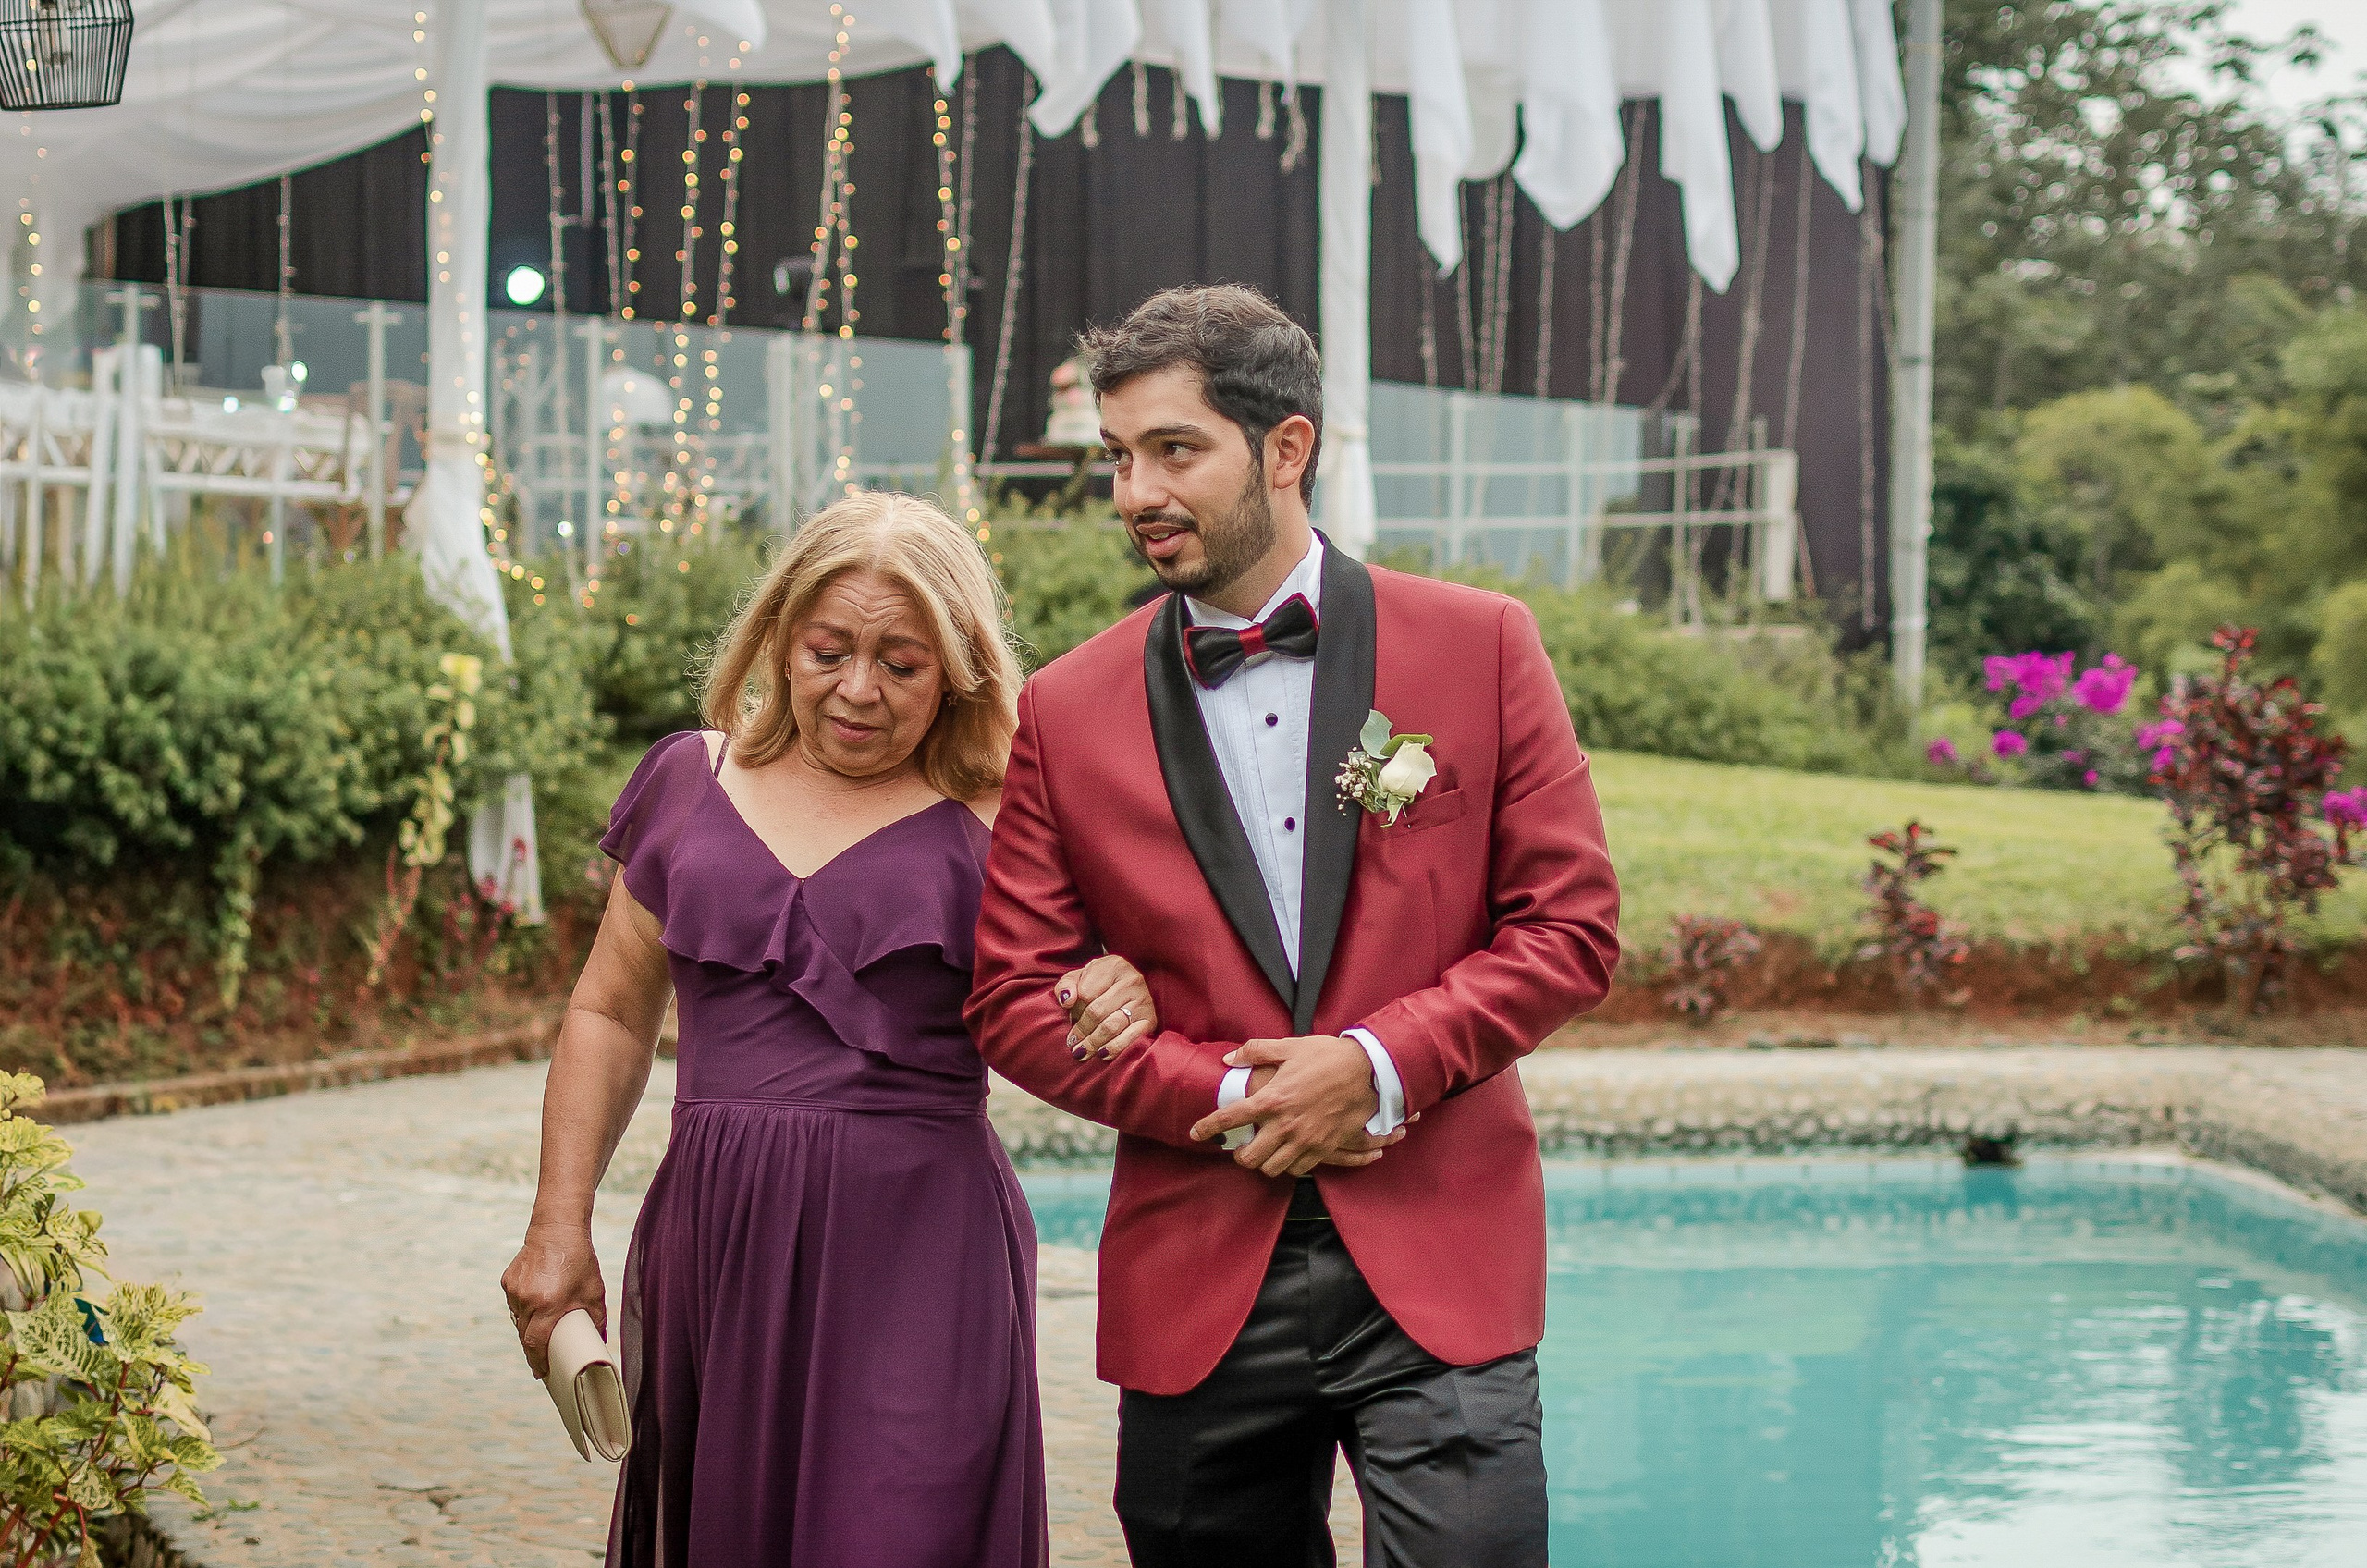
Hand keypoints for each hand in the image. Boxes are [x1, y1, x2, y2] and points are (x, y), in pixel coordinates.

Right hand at [500, 1219, 604, 1379]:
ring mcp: (515, 1291)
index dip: (538, 1362)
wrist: (556, 1229)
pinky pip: (515, 1303)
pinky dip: (525, 1307)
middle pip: (525, 1335)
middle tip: (543, 1359)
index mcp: (549, 1305)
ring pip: (518, 1319)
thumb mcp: (593, 1291)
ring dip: (529, 1327)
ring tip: (543, 1326)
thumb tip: (598, 1341)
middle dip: (534, 1349)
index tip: (542, 1374)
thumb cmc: (579, 1260)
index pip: (536, 1344)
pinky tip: (537, 1301)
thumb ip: (596, 1318)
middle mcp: (528, 1300)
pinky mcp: (507, 1282)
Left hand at [1055, 954, 1157, 1060]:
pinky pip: (1130, 1037)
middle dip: (1082, 1030)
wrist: (1127, 988)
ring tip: (1082, 1052)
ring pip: (1111, 1026)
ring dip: (1093, 1042)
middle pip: (1097, 1011)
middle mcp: (1131, 980)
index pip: (1085, 992)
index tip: (1070, 1019)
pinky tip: (1102, 1054)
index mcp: (1113, 965)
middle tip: (1072, 1043)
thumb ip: (1066, 985)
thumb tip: (1067, 1000)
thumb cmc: (1098, 984)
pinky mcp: (1150, 1018)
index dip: (1074, 1009)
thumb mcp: (1080, 977)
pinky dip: (1115, 1048)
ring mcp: (1143, 999)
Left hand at [1189, 1035, 1406, 1177]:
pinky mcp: (1324, 1148)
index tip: (1196, 1132)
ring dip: (1264, 1162)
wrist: (1368, 1071)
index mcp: (1272, 1099)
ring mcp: (1305, 1140)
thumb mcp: (1290, 1047)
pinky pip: (1299, 1169)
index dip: (1207, 1127)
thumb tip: (1230, 1059)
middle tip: (1240, 1145)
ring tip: (1264, 1151)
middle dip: (1239, 1154)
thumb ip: (1256, 1051)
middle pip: (1249, 1157)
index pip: (1230, 1118)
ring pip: (1272, 1168)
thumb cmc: (1327, 1056)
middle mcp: (1285, 1125)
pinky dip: (1289, 1165)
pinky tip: (1288, 1153)